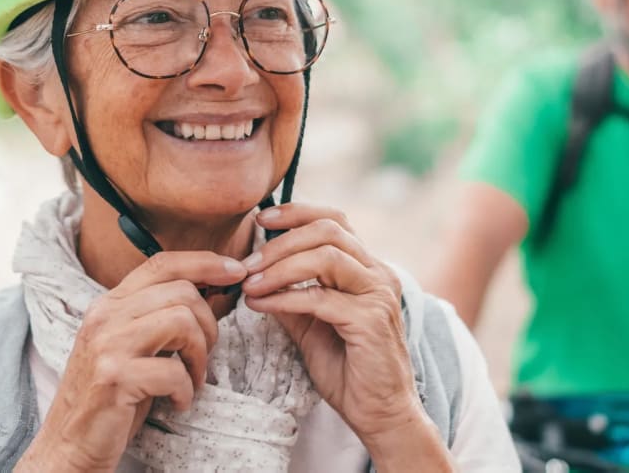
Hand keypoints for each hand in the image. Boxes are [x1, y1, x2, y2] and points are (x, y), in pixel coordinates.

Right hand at [16, 252, 246, 471]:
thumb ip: (156, 316)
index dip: (205, 262)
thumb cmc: (112, 397)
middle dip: (208, 325)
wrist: (70, 444)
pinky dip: (186, 390)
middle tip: (202, 357)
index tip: (235, 272)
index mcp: (109, 304)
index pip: (162, 262)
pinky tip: (177, 401)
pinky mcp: (114, 378)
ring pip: (182, 322)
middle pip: (182, 292)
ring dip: (200, 356)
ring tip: (192, 379)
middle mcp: (105, 316)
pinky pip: (173, 371)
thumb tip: (209, 291)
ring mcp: (107, 345)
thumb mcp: (130, 345)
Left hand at [242, 203, 452, 469]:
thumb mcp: (310, 327)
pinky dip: (285, 297)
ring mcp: (378, 295)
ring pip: (326, 257)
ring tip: (250, 283)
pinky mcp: (371, 321)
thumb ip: (291, 297)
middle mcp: (378, 274)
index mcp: (367, 269)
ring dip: (280, 267)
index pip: (335, 220)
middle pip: (329, 231)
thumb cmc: (349, 372)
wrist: (380, 415)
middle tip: (248, 262)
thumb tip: (255, 275)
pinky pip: (320, 298)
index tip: (262, 219)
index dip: (297, 213)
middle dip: (282, 241)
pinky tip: (261, 305)